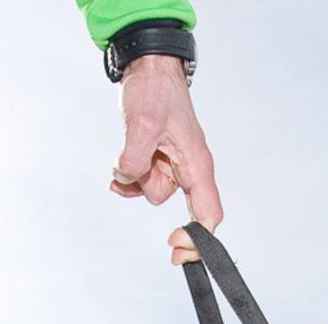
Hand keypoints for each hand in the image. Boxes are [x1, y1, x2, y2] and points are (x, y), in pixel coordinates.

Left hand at [111, 54, 221, 262]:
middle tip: (132, 173)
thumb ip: (134, 158)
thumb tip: (126, 178)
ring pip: (151, 190)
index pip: (208, 214)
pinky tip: (119, 166)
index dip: (197, 239)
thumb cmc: (155, 91)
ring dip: (134, 177)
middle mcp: (189, 167)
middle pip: (172, 202)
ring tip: (128, 149)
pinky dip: (128, 175)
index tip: (175, 249)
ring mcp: (174, 164)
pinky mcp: (158, 159)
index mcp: (197, 163)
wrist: (148, 69)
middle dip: (147, 188)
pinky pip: (141, 180)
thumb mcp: (141, 123)